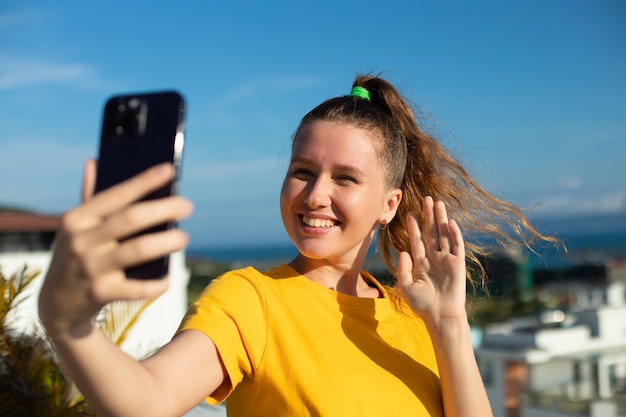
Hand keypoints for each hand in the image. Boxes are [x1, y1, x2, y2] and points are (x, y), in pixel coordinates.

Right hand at [38, 161, 192, 337]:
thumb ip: (89, 196)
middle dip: (164, 209)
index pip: (115, 194)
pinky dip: (158, 282)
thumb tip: (94, 162)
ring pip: (139, 250)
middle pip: (131, 219)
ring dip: (167, 242)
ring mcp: (90, 268)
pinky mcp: (100, 293)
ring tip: (183, 238)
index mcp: (76, 219)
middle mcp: (81, 241)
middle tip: (187, 206)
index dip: (143, 181)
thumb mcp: (75, 228)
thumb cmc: (75, 255)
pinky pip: (139, 287)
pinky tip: (168, 277)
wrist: (55, 305)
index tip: (169, 169)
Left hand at [396, 196, 467, 329]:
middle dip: (429, 216)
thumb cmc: (422, 305)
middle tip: (426, 199)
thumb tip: (403, 252)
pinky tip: (450, 222)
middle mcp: (435, 259)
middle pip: (432, 232)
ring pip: (444, 235)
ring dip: (441, 219)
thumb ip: (403, 269)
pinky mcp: (458, 264)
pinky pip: (457, 246)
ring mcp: (447, 260)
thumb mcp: (406, 287)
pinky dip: (454, 234)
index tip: (410, 213)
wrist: (440, 316)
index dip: (414, 227)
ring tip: (438, 203)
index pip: (417, 240)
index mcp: (422, 263)